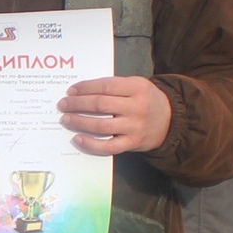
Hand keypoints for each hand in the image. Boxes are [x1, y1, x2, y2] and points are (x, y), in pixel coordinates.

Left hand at [58, 76, 172, 155]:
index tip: (71, 90)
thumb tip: (81, 91)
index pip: (106, 85)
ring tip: (66, 119)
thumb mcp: (136, 86)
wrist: (170, 121)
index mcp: (138, 87)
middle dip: (77, 104)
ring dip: (79, 122)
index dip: (85, 88)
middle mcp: (138, 107)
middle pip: (101, 105)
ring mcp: (135, 127)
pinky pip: (108, 147)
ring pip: (101, 126)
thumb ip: (114, 87)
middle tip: (63, 105)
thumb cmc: (145, 100)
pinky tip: (77, 138)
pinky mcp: (133, 143)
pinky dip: (90, 144)